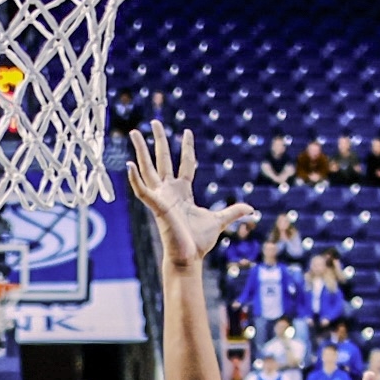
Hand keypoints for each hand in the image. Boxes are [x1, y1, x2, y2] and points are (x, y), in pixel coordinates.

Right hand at [123, 125, 257, 261]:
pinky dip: (134, 179)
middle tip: (155, 121)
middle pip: (162, 159)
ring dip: (140, 151)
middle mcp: (169, 191)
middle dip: (158, 140)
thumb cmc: (199, 242)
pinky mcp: (156, 206)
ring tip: (133, 132)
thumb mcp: (219, 221)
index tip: (186, 131)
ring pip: (148, 169)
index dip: (185, 147)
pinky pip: (142, 191)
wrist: (189, 258)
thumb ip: (233, 212)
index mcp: (183, 192)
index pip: (184, 164)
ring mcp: (161, 197)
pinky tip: (128, 165)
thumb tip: (251, 209)